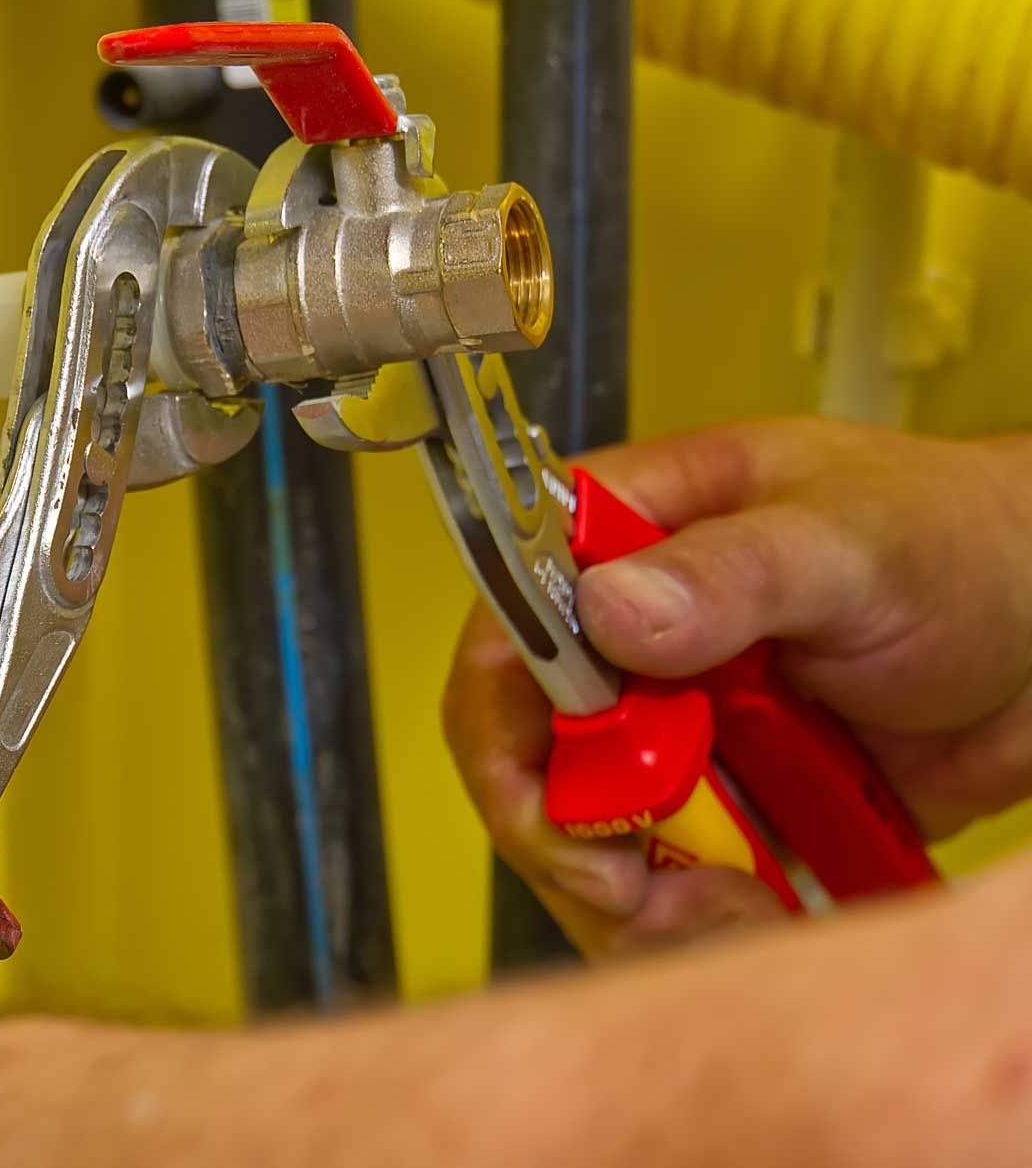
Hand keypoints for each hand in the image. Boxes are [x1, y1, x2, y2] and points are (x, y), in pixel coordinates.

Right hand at [442, 417, 1031, 957]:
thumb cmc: (960, 544)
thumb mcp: (853, 543)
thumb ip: (734, 569)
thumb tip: (610, 608)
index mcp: (622, 539)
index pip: (505, 630)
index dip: (506, 724)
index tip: (555, 804)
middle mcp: (618, 641)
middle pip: (520, 754)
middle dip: (566, 838)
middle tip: (636, 891)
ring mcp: (660, 731)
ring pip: (576, 838)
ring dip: (629, 902)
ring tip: (727, 910)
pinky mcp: (709, 809)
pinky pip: (655, 886)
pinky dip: (686, 926)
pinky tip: (752, 914)